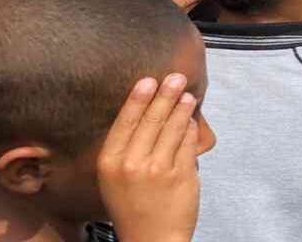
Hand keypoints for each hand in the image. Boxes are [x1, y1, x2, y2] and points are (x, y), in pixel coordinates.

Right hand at [97, 74, 201, 241]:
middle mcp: (132, 164)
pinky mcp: (182, 174)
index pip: (126, 121)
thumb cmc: (132, 206)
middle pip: (152, 119)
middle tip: (176, 77)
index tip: (148, 80)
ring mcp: (159, 169)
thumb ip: (127, 148)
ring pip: (174, 127)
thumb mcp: (115, 177)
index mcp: (110, 162)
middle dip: (166, 94)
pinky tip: (192, 120)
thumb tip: (147, 111)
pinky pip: (189, 142)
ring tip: (187, 95)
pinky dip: (191, 128)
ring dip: (182, 107)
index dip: (138, 98)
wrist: (151, 239)